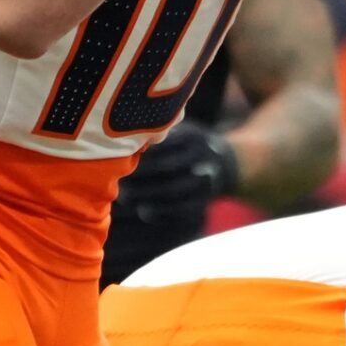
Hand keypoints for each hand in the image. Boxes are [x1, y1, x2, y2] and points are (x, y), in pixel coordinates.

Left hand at [113, 120, 240, 225]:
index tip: (120, 162)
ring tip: (126, 199)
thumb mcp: (181, 132)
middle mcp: (203, 157)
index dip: (141, 156)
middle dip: (141, 178)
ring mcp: (207, 181)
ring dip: (147, 197)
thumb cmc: (189, 146)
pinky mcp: (206, 201)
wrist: (226, 164)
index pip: (163, 146)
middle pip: (168, 169)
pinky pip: (182, 211)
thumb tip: (123, 145)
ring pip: (174, 192)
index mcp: (194, 137)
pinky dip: (161, 213)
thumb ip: (160, 137)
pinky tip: (144, 211)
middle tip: (119, 182)